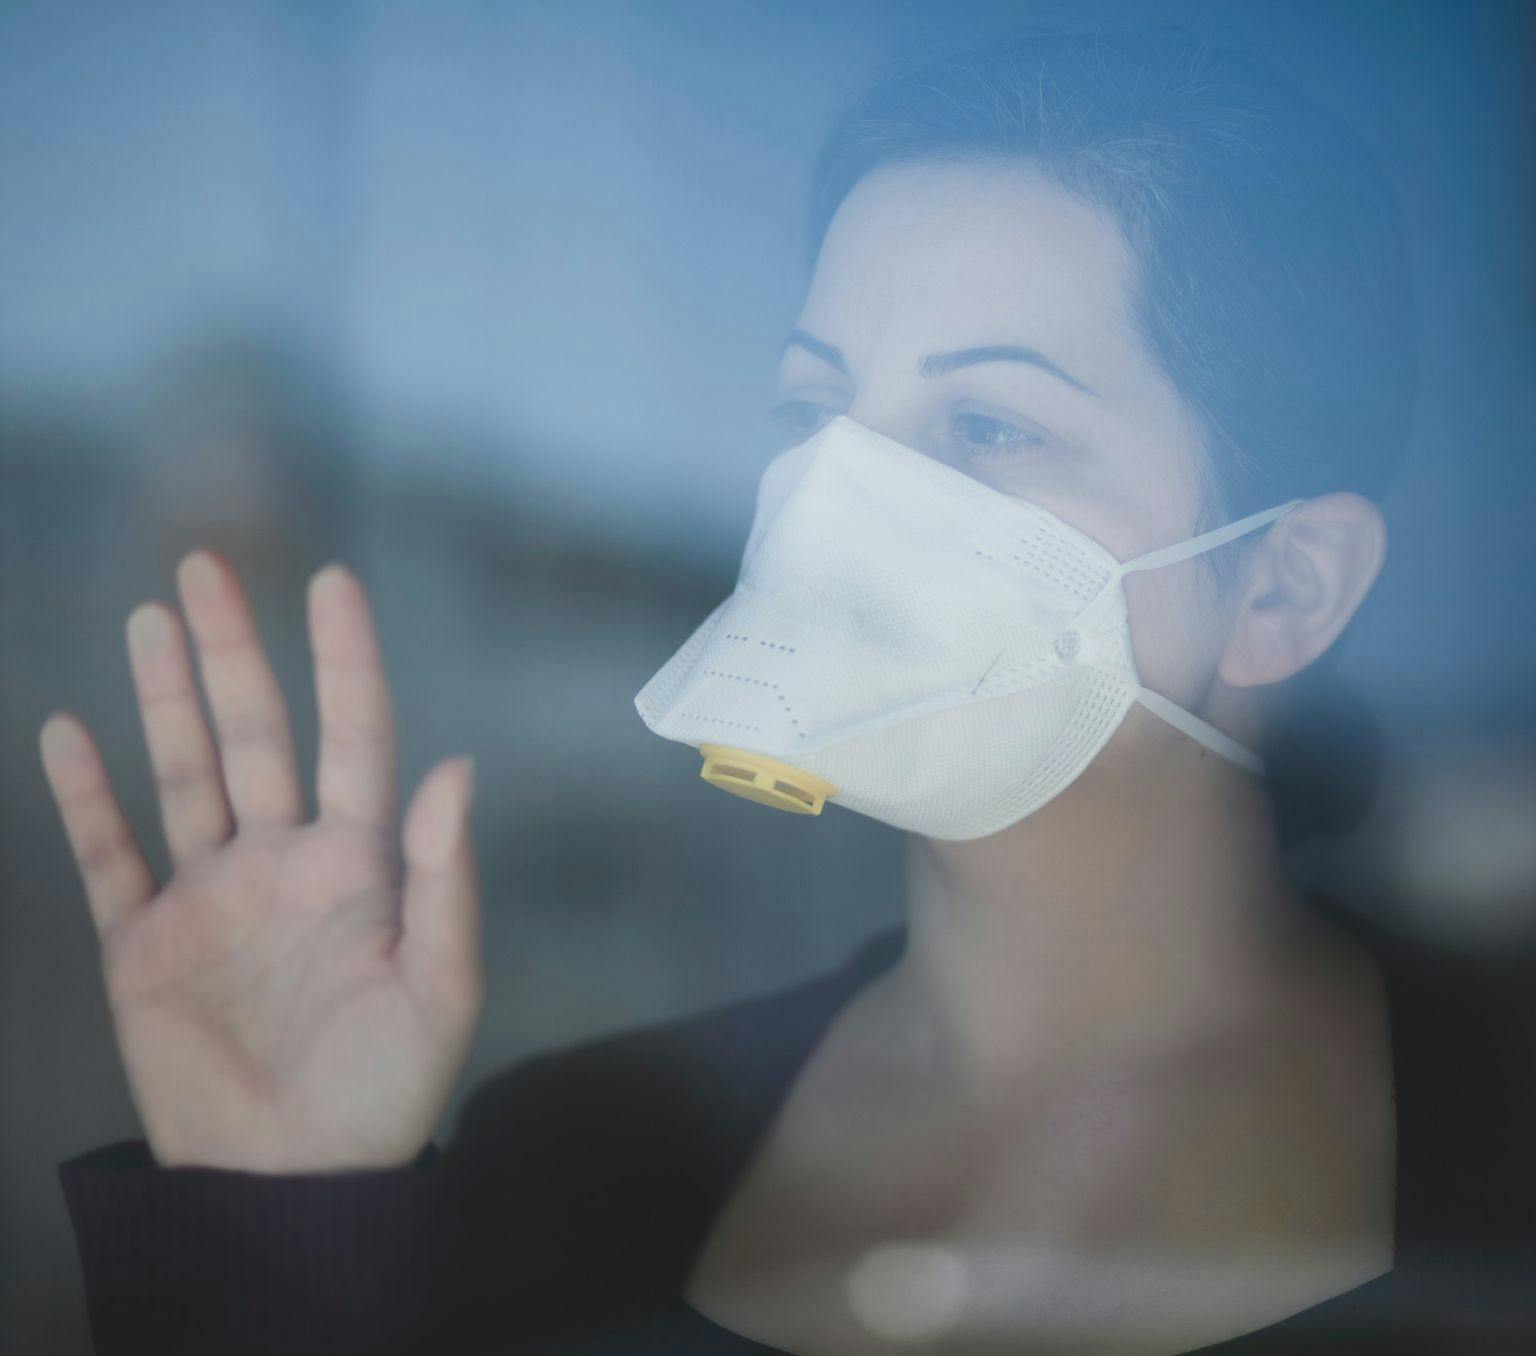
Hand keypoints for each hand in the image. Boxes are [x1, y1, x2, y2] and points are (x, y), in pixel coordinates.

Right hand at [40, 551, 481, 1172]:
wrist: (293, 1181)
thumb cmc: (384, 1087)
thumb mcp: (439, 986)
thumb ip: (444, 876)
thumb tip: (455, 765)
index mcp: (359, 863)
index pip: (354, 739)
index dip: (345, 662)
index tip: (332, 583)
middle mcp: (282, 860)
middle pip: (254, 736)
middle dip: (233, 652)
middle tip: (206, 567)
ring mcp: (210, 896)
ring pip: (183, 774)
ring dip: (165, 698)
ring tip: (150, 620)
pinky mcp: (145, 945)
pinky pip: (110, 856)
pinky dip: (86, 798)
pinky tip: (69, 731)